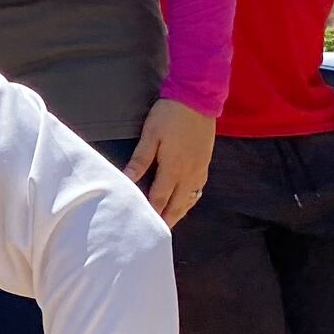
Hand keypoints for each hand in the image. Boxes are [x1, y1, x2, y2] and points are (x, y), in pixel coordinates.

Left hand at [124, 97, 215, 225]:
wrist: (198, 98)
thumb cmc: (170, 115)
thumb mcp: (150, 136)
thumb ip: (140, 160)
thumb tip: (127, 180)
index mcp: (173, 168)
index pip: (159, 199)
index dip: (151, 214)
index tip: (142, 227)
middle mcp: (189, 173)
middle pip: (177, 205)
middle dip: (166, 221)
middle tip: (155, 234)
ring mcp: (200, 169)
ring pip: (190, 199)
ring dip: (178, 212)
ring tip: (167, 222)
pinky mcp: (206, 162)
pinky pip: (198, 189)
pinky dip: (189, 200)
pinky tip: (183, 201)